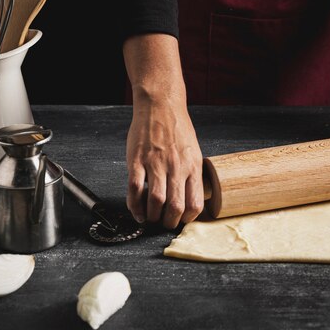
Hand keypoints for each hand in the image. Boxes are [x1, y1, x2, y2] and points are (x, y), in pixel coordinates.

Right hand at [123, 33, 204, 228]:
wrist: (160, 105)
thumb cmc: (177, 128)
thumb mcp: (193, 151)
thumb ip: (191, 173)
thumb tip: (191, 196)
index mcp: (192, 166)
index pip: (195, 203)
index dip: (187, 218)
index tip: (181, 219)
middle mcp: (176, 167)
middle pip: (175, 207)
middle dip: (169, 223)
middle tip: (164, 223)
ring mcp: (156, 164)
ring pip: (155, 202)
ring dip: (152, 217)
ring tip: (151, 218)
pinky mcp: (137, 161)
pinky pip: (135, 189)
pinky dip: (134, 206)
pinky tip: (137, 211)